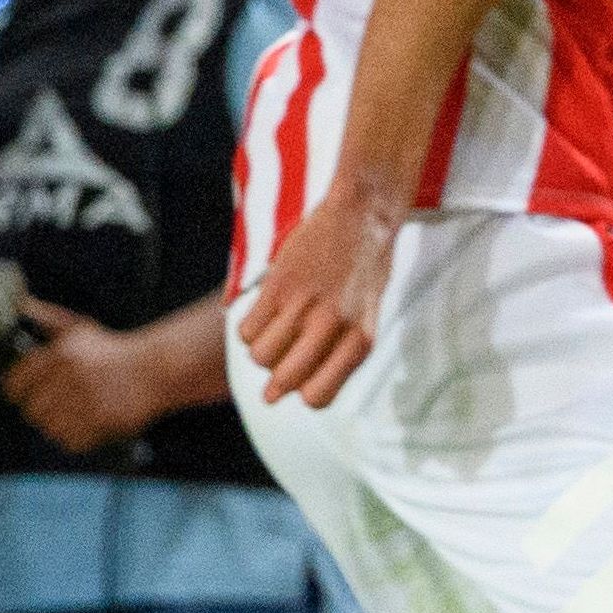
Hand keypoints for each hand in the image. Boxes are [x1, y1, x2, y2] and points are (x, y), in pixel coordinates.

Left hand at [0, 297, 168, 452]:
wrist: (157, 369)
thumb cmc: (114, 350)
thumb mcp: (80, 328)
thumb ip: (48, 318)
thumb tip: (22, 303)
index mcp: (62, 353)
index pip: (17, 382)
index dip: (15, 391)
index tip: (20, 394)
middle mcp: (72, 377)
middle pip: (32, 410)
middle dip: (40, 410)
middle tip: (52, 406)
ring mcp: (88, 401)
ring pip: (50, 428)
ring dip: (58, 425)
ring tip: (71, 416)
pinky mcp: (103, 422)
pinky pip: (72, 441)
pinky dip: (76, 438)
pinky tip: (85, 426)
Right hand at [233, 186, 396, 406]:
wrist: (361, 215)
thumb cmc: (365, 268)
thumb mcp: (367, 315)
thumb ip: (340, 350)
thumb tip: (298, 390)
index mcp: (360, 340)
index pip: (319, 397)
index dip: (304, 393)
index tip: (301, 383)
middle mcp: (332, 327)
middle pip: (284, 380)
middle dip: (274, 382)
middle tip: (277, 364)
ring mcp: (302, 306)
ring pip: (259, 356)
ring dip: (260, 351)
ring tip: (275, 332)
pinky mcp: (278, 286)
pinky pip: (245, 329)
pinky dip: (248, 328)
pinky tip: (265, 314)